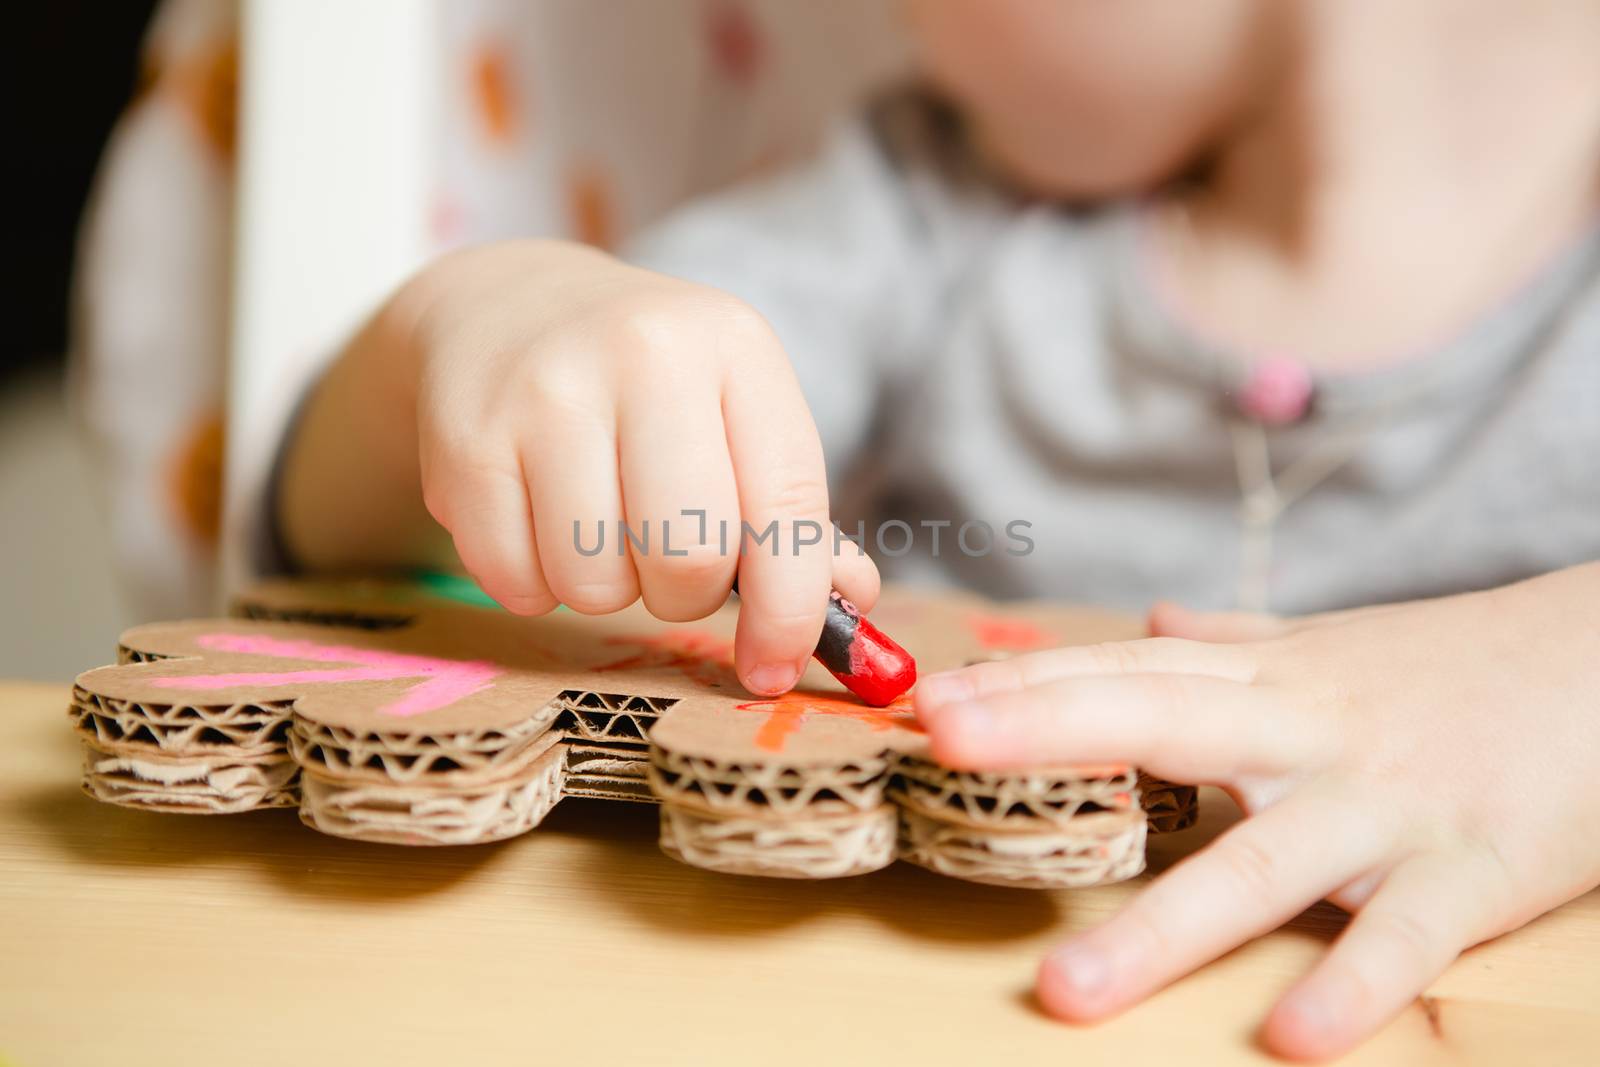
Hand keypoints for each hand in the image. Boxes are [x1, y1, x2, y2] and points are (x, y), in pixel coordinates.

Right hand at [294, 240, 875, 694]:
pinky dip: (535, 586)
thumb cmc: (649, 385)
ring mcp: (545, 394)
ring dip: (607, 589)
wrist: (506, 308)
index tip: (773, 667)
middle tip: (667, 562)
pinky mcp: (465, 443)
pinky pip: (515, 585)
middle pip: (688, 558)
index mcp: (735, 347)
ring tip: (598, 527)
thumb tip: (855, 603)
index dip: (789, 611)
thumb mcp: (735, 414)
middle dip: (684, 594)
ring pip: (597, 585)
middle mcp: (644, 353)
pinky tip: (537, 524)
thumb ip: (792, 515)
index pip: (785, 508)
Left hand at [915, 563, 1599, 1060]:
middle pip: (1164, 719)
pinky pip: (1404, 935)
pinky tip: (1289, 1034)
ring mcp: (1390, 800)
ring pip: (1266, 859)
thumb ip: (1239, 639)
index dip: (1027, 682)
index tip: (928, 696)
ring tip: (1068, 988)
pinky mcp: (1478, 867)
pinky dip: (1351, 979)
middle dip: (1051, 729)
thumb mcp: (1339, 645)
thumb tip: (1154, 619)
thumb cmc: (1461, 665)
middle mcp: (1310, 729)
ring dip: (1165, 924)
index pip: (1131, 671)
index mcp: (1274, 678)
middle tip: (945, 744)